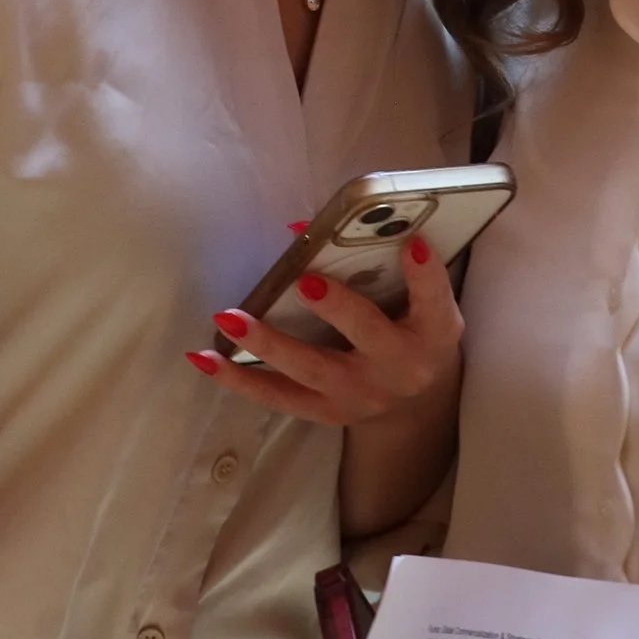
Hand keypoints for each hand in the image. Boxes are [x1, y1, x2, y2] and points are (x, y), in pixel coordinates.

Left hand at [199, 230, 462, 432]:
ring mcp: (359, 395)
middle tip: (304, 281)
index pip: (434, 300)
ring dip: (267, 343)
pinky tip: (204, 358)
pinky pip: (278, 397)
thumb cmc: (415, 333)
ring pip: (310, 370)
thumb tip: (309, 226)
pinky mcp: (326, 412)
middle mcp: (399, 367)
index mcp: (432, 332)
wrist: (417, 406)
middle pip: (367, 335)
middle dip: (336, 309)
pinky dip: (239, 378)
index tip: (412, 246)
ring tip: (229, 318)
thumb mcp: (424, 302)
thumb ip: (389, 265)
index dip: (424, 274)